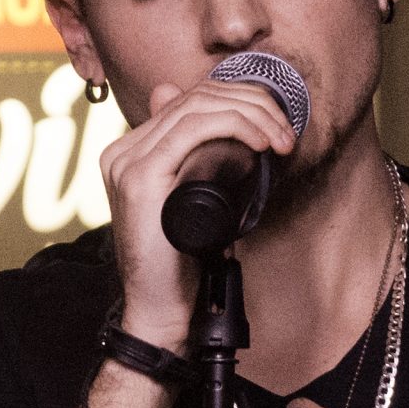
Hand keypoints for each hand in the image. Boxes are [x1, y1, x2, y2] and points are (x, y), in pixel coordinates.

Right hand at [99, 77, 296, 349]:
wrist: (161, 309)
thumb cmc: (184, 263)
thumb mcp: (199, 204)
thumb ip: (205, 172)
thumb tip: (226, 137)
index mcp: (131, 153)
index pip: (189, 101)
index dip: (239, 101)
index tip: (276, 126)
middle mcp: (122, 151)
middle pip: (194, 98)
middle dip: (251, 104)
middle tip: (285, 132)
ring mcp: (126, 162)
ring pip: (196, 107)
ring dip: (251, 115)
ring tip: (281, 139)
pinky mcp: (139, 177)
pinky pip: (191, 129)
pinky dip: (234, 126)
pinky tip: (259, 141)